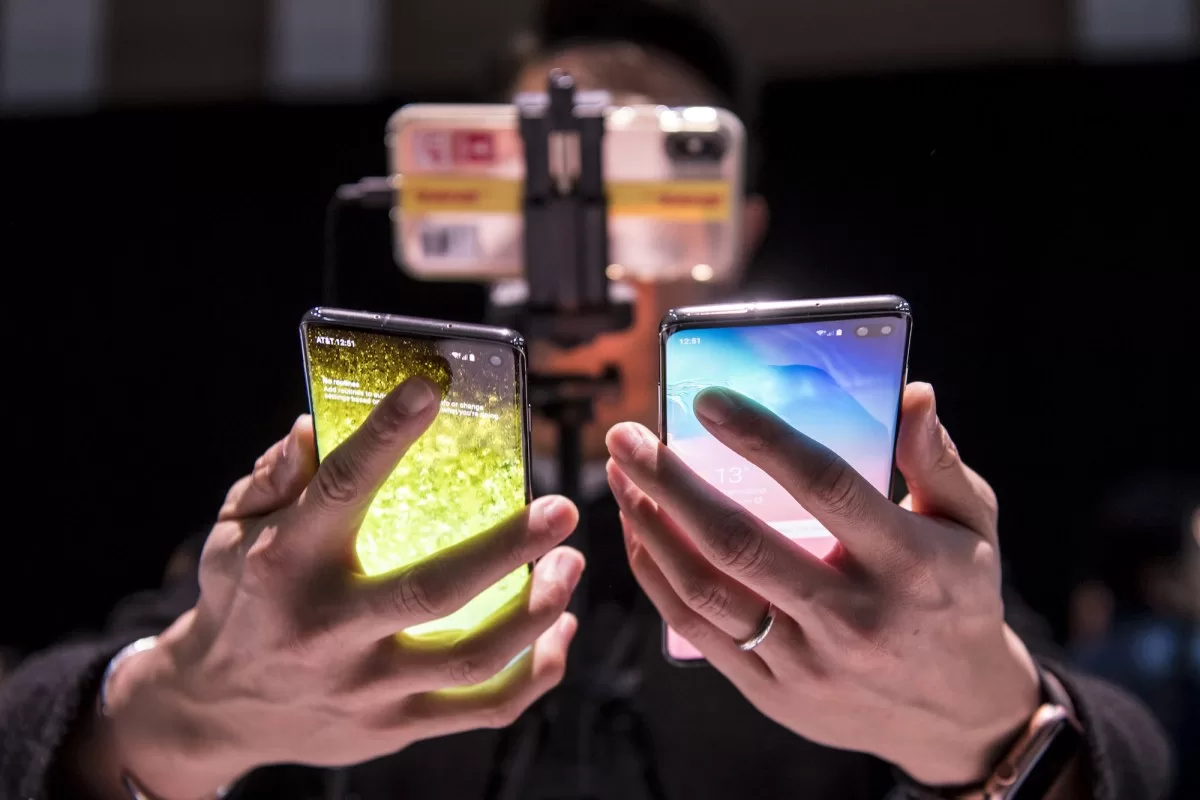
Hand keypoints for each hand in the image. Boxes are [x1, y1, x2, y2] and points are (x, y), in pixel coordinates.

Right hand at [98, 378, 582, 798]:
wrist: (217, 709)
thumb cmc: (240, 599)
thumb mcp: (233, 531)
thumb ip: (275, 477)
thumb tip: (312, 424)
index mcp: (286, 562)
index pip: (340, 489)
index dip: (385, 437)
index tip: (427, 391)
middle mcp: (328, 627)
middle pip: (433, 591)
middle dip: (509, 548)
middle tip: (563, 508)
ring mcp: (365, 686)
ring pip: (472, 658)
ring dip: (537, 611)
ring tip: (571, 563)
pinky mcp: (393, 726)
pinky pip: (484, 708)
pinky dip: (536, 671)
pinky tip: (559, 629)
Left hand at [606, 383, 1040, 786]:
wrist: (957, 717)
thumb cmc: (957, 599)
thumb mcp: (972, 525)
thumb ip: (938, 460)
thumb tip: (913, 394)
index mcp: (906, 562)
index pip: (825, 487)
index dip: (761, 440)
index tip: (705, 398)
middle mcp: (851, 614)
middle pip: (740, 543)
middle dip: (670, 483)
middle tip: (626, 436)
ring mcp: (806, 660)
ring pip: (707, 591)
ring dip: (651, 527)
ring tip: (621, 475)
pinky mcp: (773, 692)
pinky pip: (698, 632)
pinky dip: (658, 577)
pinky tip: (639, 533)